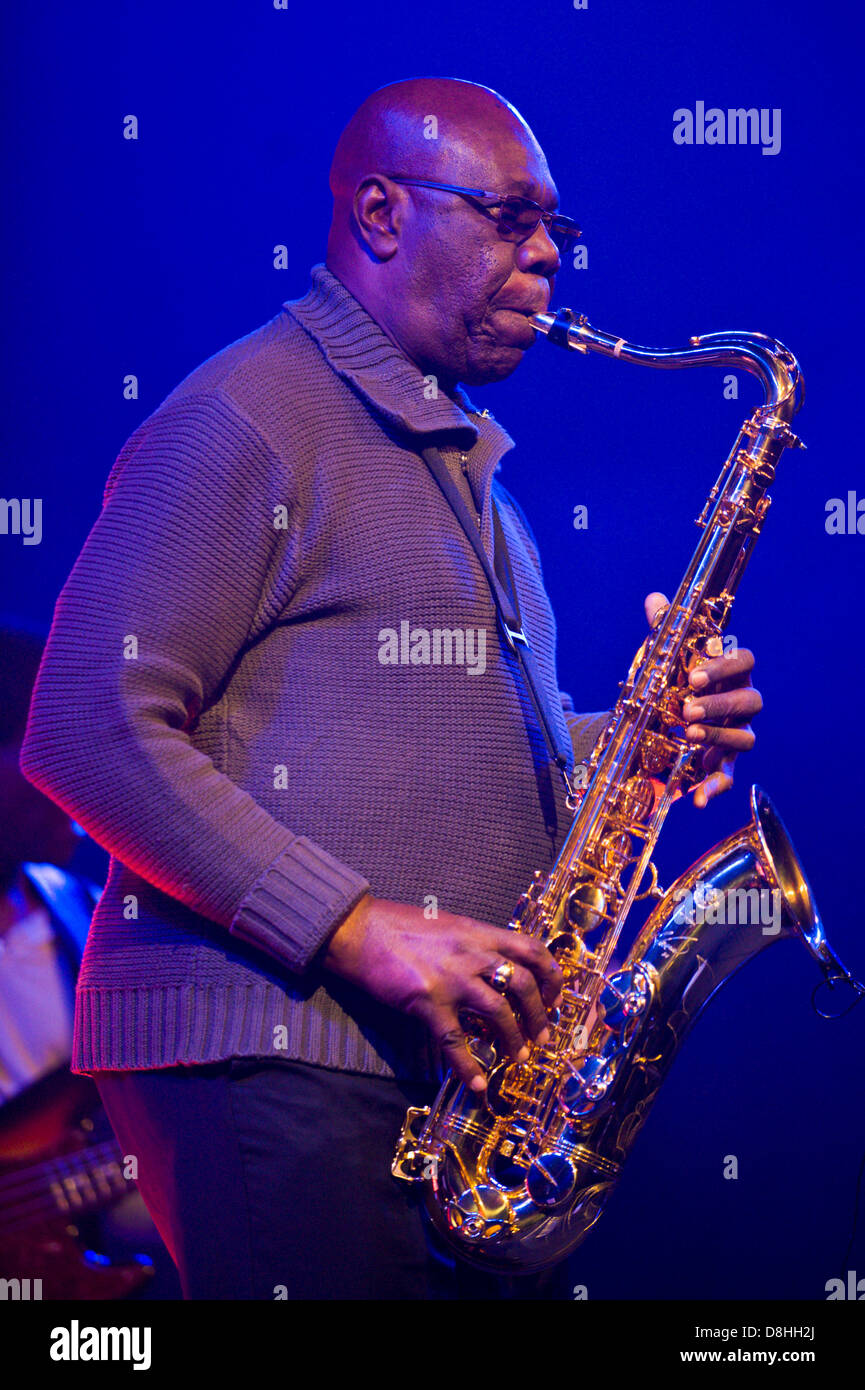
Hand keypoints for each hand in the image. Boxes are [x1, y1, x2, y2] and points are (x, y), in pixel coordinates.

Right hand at [322, 895, 562, 1091]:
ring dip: (514, 1039)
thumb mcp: (447, 925)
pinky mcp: (426, 1000)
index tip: (555, 997)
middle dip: (539, 1014)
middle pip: (523, 983)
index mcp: (479, 932)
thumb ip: (472, 944)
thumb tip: (494, 967)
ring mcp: (451, 977)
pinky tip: (479, 1085)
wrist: (358, 929)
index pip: (531, 949)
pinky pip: (455, 1040)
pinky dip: (470, 1067)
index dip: (551, 975)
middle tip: (542, 1037)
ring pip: (499, 1011)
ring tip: (518, 1058)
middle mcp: (472, 952)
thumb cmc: (398, 926)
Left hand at [644, 592, 762, 807]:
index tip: (693, 675)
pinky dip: (714, 788)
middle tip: (687, 709)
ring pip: (745, 737)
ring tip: (686, 735)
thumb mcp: (664, 659)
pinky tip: (696, 798)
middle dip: (720, 704)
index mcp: (729, 672)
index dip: (724, 667)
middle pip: (750, 700)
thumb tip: (655, 599)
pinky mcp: (722, 764)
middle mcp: (740, 703)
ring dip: (718, 736)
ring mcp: (734, 735)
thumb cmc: (672, 683)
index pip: (745, 661)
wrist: (659, 722)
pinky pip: (728, 778)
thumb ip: (664, 631)